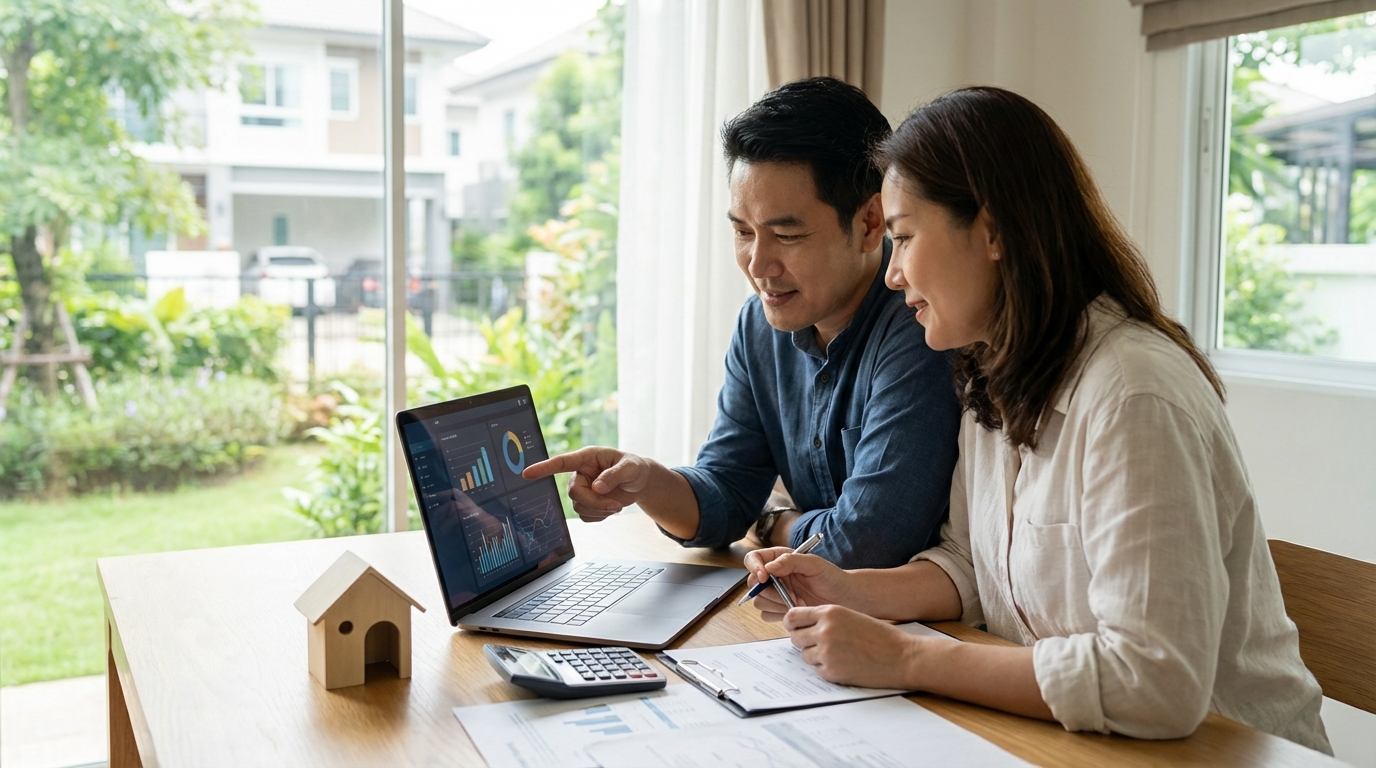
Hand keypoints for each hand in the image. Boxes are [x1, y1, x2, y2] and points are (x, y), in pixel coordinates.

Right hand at [522, 446, 650, 522]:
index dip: (544, 468)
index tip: (527, 473)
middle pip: (574, 493)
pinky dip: (600, 517)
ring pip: (579, 508)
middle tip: (616, 505)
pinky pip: (586, 517)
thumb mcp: (630, 467)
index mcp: (586, 458)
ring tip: (617, 505)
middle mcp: (580, 474)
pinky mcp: (587, 504)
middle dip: (595, 503)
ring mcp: (582, 490)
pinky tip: (611, 508)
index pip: (561, 462)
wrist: (639, 483)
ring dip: (600, 510)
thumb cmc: (634, 468)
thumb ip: (614, 475)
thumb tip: (597, 487)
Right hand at [742, 548, 853, 620]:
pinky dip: (777, 614)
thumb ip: (790, 561)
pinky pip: (766, 615)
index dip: (754, 568)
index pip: (753, 559)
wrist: (845, 599)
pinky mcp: (780, 610)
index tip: (764, 577)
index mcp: (779, 559)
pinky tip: (795, 610)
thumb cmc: (832, 578)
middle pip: (752, 584)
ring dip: (775, 603)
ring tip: (795, 601)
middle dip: (768, 590)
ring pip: (758, 601)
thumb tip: (769, 567)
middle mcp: (774, 576)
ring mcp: (776, 594)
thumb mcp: (814, 564)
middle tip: (789, 594)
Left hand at [785, 604, 923, 688]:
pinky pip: (818, 670)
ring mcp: (826, 652)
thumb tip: (802, 626)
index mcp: (829, 612)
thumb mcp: (851, 616)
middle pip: (795, 637)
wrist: (901, 657)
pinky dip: (828, 669)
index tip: (797, 628)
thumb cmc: (880, 636)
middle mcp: (824, 631)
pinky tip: (846, 664)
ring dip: (817, 656)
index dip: (793, 624)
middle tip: (821, 644)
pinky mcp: (831, 672)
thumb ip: (826, 619)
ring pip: (805, 655)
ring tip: (840, 653)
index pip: (793, 616)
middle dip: (805, 641)